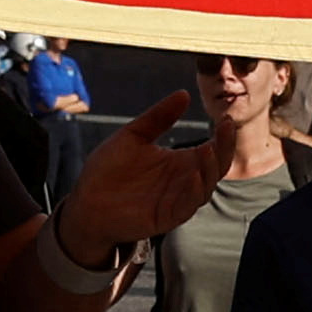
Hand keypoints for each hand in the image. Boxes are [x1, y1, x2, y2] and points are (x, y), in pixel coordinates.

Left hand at [56, 88, 218, 249]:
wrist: (85, 200)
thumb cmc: (108, 169)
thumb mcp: (133, 136)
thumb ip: (158, 118)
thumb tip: (184, 93)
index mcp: (179, 162)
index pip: (211, 150)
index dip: (223, 137)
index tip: (226, 118)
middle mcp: (183, 182)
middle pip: (215, 167)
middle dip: (224, 149)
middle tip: (225, 129)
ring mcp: (176, 201)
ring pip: (205, 188)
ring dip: (210, 169)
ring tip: (208, 148)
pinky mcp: (165, 217)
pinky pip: (186, 207)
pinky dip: (193, 193)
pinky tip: (194, 176)